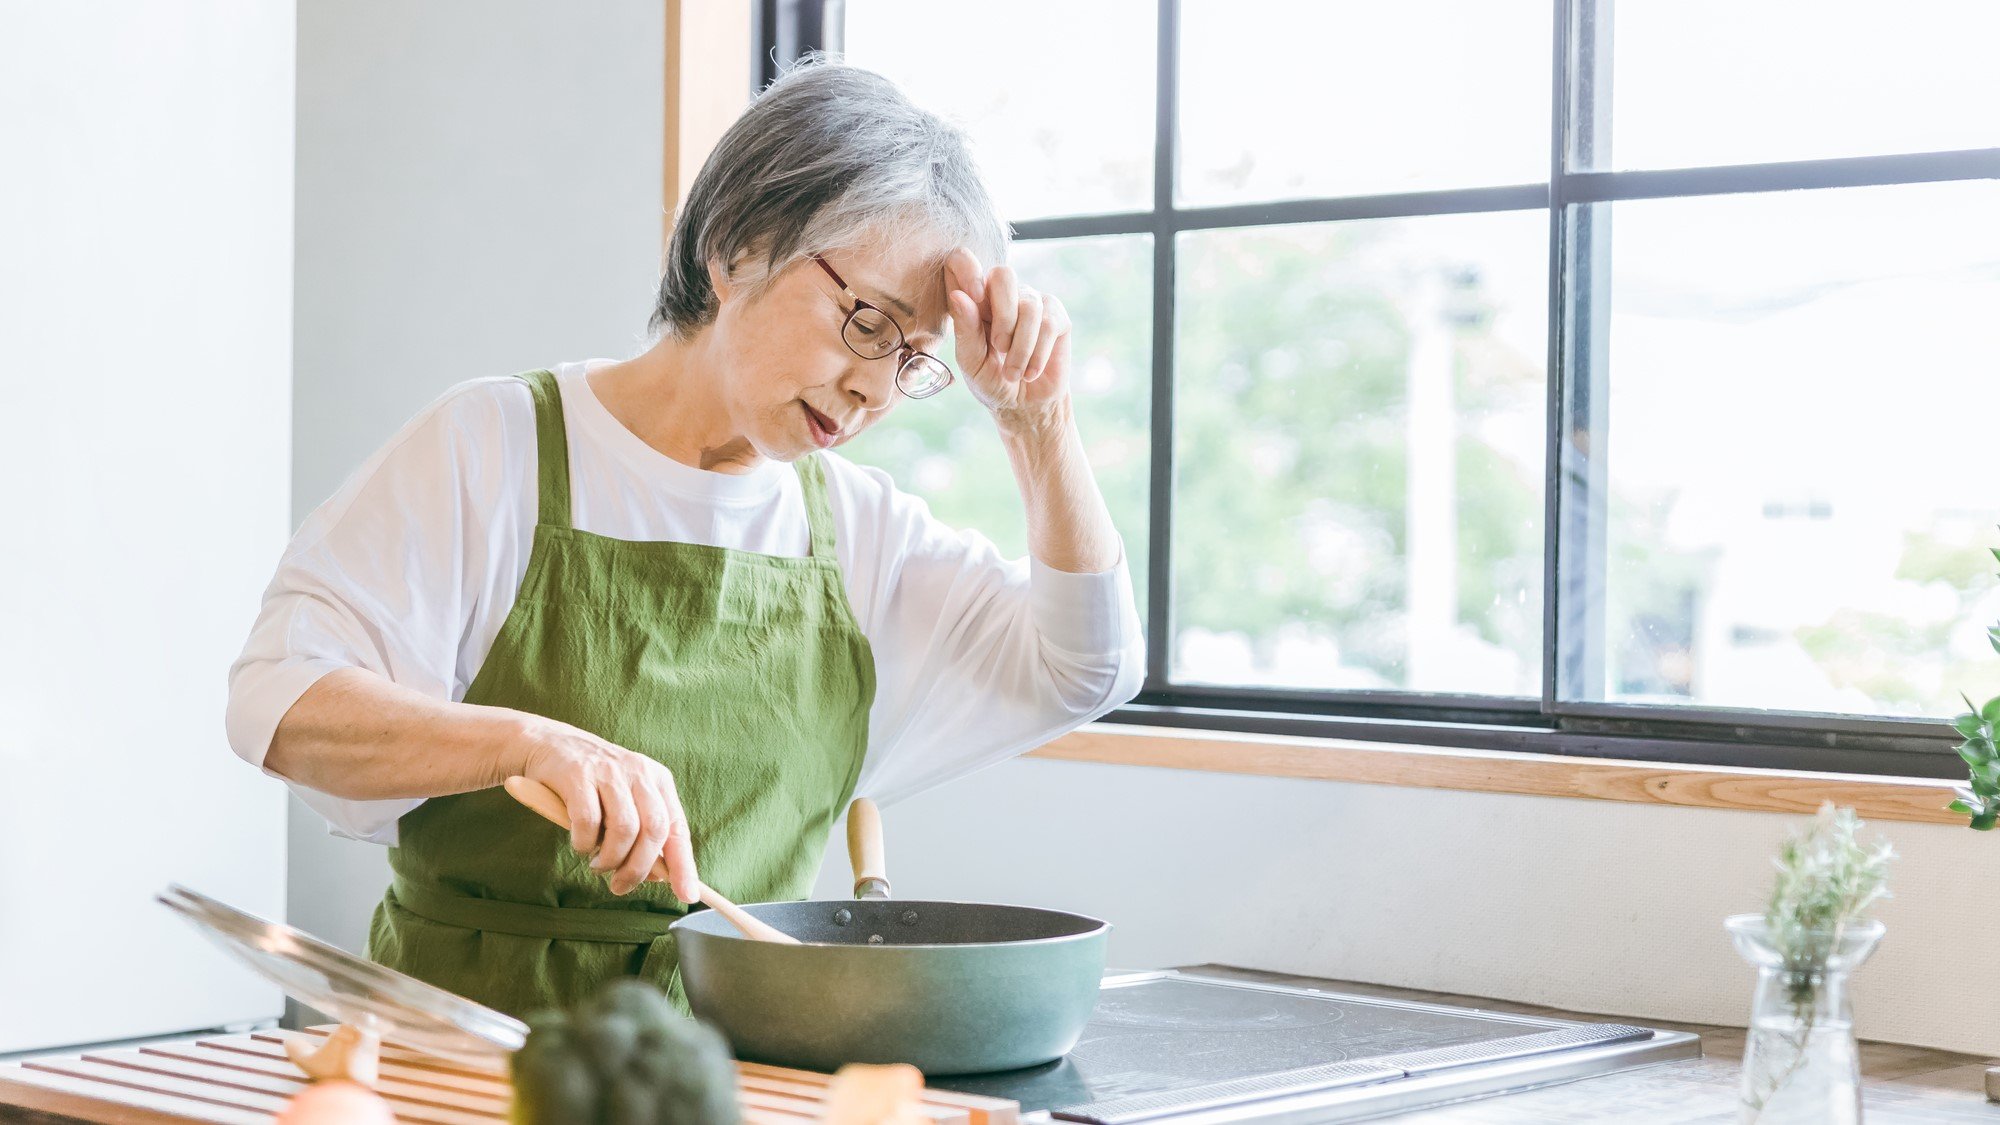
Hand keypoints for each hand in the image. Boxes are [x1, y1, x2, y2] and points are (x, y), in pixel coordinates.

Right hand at [514, 716, 698, 900]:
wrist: (550, 746)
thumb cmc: (592, 784)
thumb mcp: (626, 801)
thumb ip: (644, 834)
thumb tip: (662, 877)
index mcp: (658, 781)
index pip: (677, 829)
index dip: (683, 865)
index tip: (687, 896)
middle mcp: (639, 773)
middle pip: (654, 830)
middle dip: (639, 868)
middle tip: (620, 886)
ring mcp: (609, 772)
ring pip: (624, 829)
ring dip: (610, 859)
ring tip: (597, 865)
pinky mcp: (578, 776)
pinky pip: (588, 822)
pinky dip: (585, 843)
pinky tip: (580, 845)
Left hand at [945, 249, 1073, 429]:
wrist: (1025, 406)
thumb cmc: (991, 381)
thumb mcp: (971, 362)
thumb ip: (965, 329)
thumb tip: (959, 296)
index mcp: (973, 300)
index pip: (962, 261)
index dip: (967, 269)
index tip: (974, 298)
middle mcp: (1002, 294)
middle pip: (1003, 273)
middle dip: (1002, 315)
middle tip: (999, 347)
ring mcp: (1031, 301)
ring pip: (1029, 306)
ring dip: (1021, 347)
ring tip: (1014, 373)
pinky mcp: (1057, 315)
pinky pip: (1049, 323)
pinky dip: (1038, 353)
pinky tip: (1031, 371)